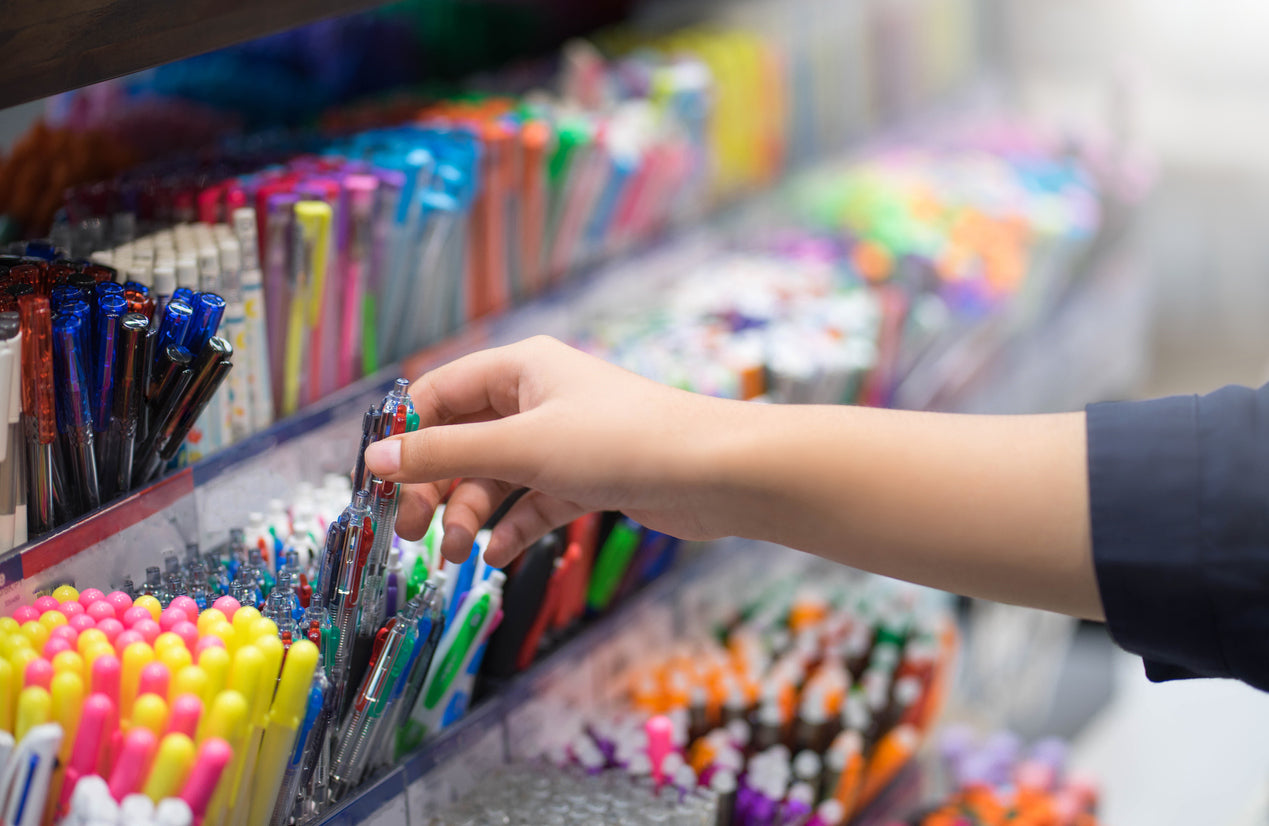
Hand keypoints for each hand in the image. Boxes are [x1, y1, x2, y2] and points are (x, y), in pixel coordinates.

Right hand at [363, 336, 735, 567]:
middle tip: (411, 531)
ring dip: (472, 515)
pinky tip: (498, 555)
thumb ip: (445, 455)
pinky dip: (513, 527)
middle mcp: (539, 398)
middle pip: (464, 440)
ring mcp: (564, 440)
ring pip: (497, 476)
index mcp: (520, 369)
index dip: (405, 436)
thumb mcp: (522, 448)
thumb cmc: (622, 442)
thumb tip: (372, 460)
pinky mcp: (588, 478)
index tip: (377, 483)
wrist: (716, 473)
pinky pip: (533, 502)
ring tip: (458, 554)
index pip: (440, 394)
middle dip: (435, 486)